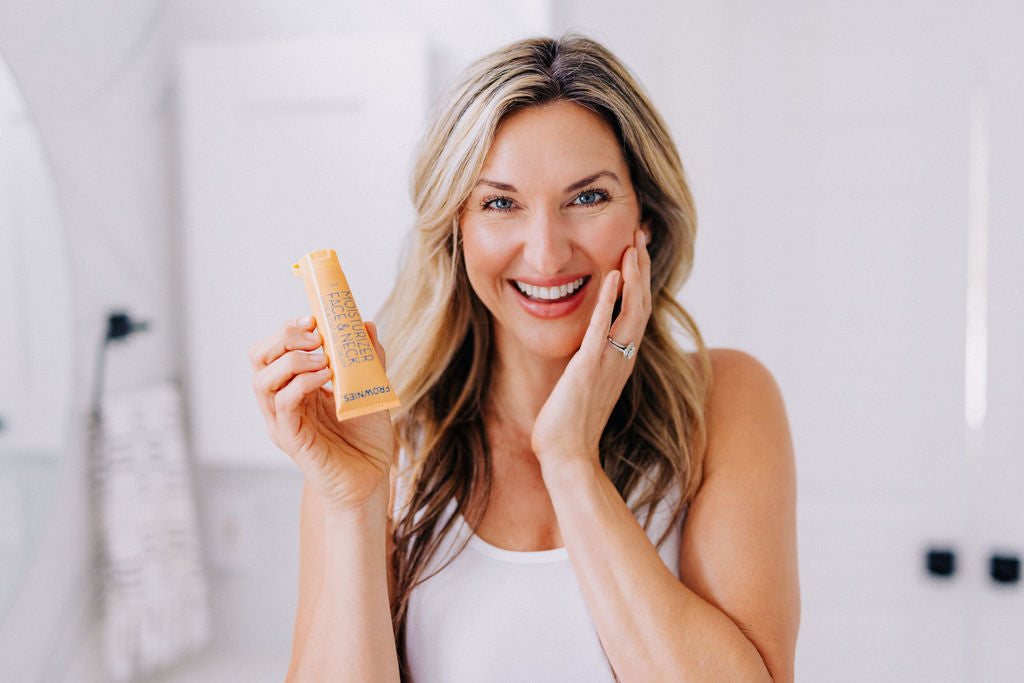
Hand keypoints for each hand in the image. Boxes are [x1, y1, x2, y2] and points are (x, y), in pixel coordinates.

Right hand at [249, 316, 394, 512]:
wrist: (372, 479)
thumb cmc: (366, 438)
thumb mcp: (370, 389)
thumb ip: (367, 358)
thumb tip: (365, 325)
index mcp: (295, 386)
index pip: (273, 350)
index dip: (287, 330)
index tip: (313, 319)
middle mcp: (282, 403)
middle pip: (259, 359)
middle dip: (283, 338)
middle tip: (314, 335)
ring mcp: (284, 422)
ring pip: (263, 381)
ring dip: (292, 361)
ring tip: (323, 359)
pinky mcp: (292, 440)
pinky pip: (283, 405)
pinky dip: (300, 384)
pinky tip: (324, 377)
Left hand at [532, 229, 651, 469]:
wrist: (567, 457)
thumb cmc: (569, 427)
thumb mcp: (582, 386)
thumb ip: (588, 363)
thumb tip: (584, 350)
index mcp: (620, 361)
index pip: (636, 312)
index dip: (639, 281)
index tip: (636, 252)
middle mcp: (622, 358)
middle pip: (641, 304)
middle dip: (642, 268)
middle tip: (640, 235)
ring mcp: (609, 362)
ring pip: (632, 311)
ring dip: (635, 276)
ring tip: (634, 245)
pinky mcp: (590, 368)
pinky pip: (604, 327)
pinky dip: (610, 300)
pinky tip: (613, 274)